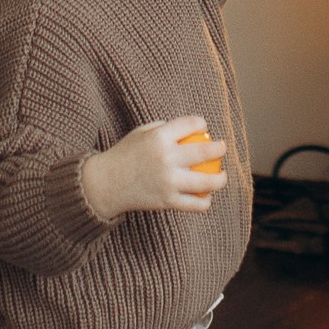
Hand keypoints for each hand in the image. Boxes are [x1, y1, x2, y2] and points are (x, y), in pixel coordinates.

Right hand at [81, 120, 226, 224]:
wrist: (105, 184)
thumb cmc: (124, 155)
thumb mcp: (140, 133)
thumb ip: (163, 128)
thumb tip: (189, 128)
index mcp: (160, 136)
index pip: (191, 124)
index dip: (202, 123)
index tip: (204, 127)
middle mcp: (166, 157)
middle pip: (205, 151)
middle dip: (220, 148)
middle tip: (222, 148)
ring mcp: (168, 181)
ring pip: (206, 182)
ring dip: (220, 179)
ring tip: (222, 176)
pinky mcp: (167, 201)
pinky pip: (194, 204)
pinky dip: (204, 203)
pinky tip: (207, 199)